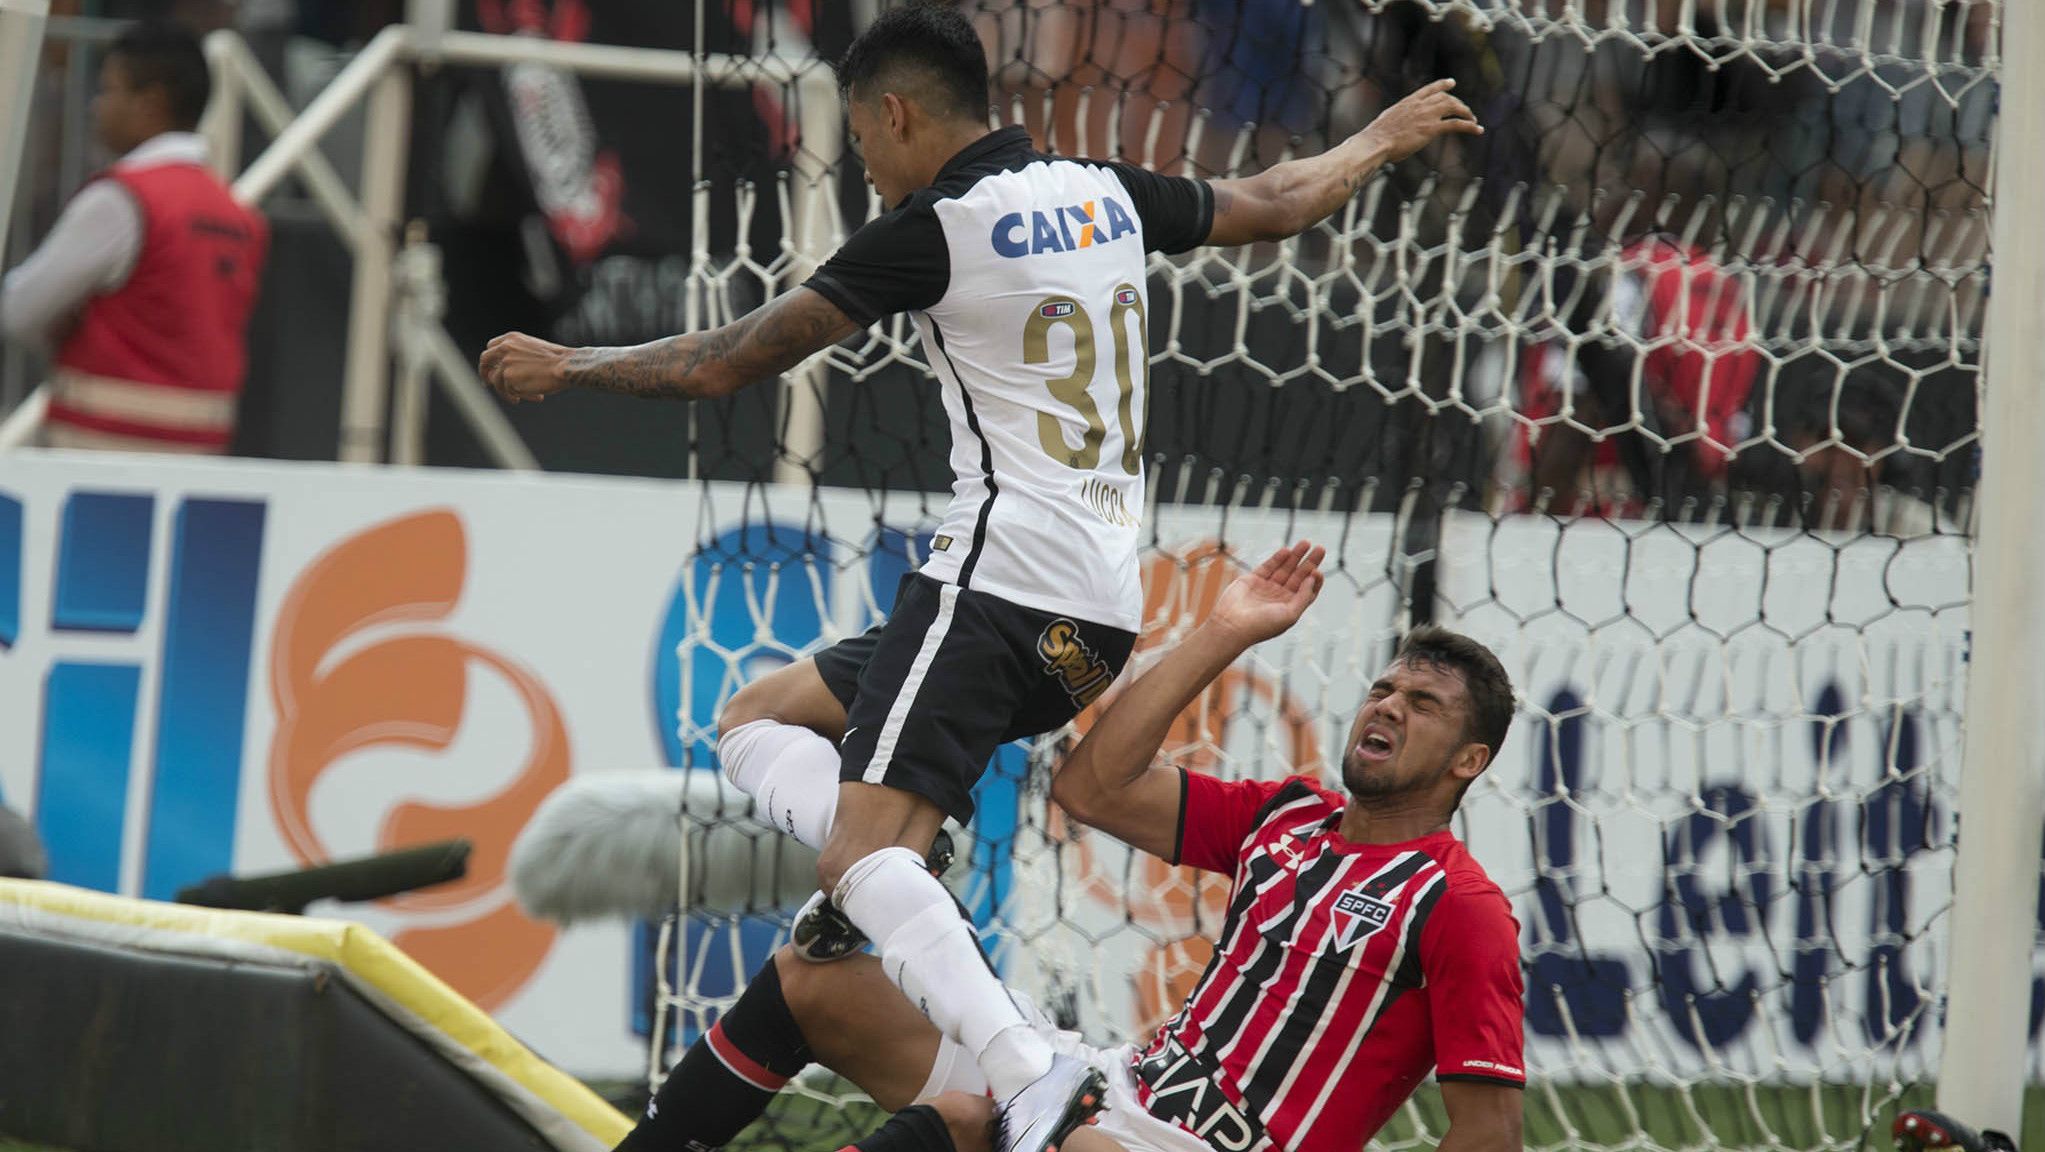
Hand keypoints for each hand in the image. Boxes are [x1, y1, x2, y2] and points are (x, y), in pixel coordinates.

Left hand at [480, 331, 575, 402]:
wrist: (566, 366)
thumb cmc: (558, 360)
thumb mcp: (533, 349)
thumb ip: (517, 355)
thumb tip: (505, 372)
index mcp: (511, 338)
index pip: (491, 347)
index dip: (490, 359)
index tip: (492, 368)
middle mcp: (505, 348)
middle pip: (485, 360)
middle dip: (484, 373)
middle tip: (487, 383)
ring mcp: (505, 363)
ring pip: (497, 382)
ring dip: (506, 392)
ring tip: (518, 399)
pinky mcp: (508, 378)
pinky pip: (510, 392)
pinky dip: (521, 396)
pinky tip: (537, 397)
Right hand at [1207, 542, 1326, 648]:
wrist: (1232, 626)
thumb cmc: (1262, 626)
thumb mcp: (1290, 615)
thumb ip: (1304, 596)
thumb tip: (1313, 578)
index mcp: (1290, 607)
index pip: (1308, 590)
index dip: (1315, 579)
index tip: (1317, 571)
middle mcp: (1280, 596)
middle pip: (1299, 576)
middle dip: (1310, 562)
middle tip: (1320, 548)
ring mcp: (1266, 587)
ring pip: (1285, 568)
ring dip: (1295, 556)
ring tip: (1306, 543)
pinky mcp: (1253, 579)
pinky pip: (1268, 566)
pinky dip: (1277, 558)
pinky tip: (1287, 551)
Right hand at [1359, 79, 1482, 165]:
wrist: (1376, 143)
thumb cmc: (1376, 137)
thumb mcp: (1387, 120)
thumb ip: (1396, 118)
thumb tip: (1393, 123)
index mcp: (1409, 102)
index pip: (1429, 89)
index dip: (1442, 85)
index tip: (1452, 82)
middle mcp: (1420, 105)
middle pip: (1446, 98)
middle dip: (1458, 103)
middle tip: (1466, 111)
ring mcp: (1427, 115)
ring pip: (1454, 107)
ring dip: (1466, 113)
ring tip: (1473, 120)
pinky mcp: (1432, 129)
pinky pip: (1456, 124)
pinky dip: (1470, 126)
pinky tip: (1478, 130)